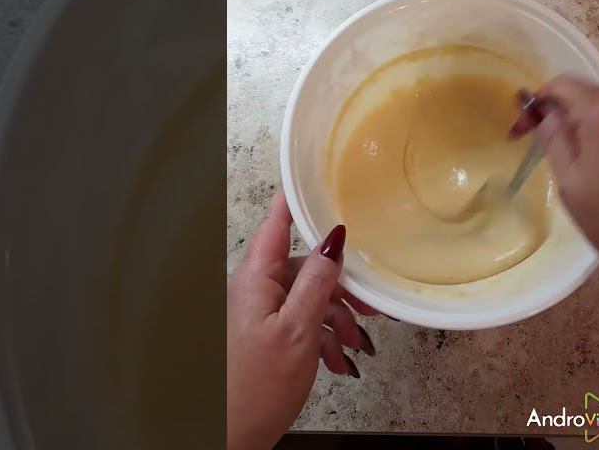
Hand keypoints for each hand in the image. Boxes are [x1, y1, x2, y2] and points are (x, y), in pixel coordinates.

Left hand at [227, 192, 378, 449]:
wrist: (230, 437)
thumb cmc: (254, 388)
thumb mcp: (298, 330)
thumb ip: (318, 282)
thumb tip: (336, 239)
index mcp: (255, 276)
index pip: (278, 221)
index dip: (298, 197)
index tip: (318, 175)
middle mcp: (254, 288)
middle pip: (304, 265)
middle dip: (338, 285)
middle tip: (369, 304)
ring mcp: (258, 312)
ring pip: (307, 296)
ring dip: (334, 318)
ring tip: (352, 346)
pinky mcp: (265, 335)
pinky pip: (300, 321)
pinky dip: (322, 337)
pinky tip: (336, 361)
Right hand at [510, 74, 598, 270]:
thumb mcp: (569, 178)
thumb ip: (553, 136)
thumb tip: (542, 110)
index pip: (562, 85)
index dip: (537, 101)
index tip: (522, 127)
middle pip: (584, 94)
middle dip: (558, 113)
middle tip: (534, 140)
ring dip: (580, 122)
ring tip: (563, 153)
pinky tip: (592, 155)